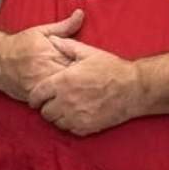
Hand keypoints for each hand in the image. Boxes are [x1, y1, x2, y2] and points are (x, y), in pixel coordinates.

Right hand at [0, 9, 83, 102]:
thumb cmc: (19, 45)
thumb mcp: (41, 31)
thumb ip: (64, 27)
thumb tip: (80, 14)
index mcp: (47, 52)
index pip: (74, 60)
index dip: (86, 65)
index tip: (95, 66)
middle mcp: (42, 70)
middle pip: (69, 78)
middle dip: (81, 80)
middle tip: (92, 81)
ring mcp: (36, 85)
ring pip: (61, 92)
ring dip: (72, 92)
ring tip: (83, 92)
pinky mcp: (32, 97)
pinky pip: (50, 101)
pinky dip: (60, 101)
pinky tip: (69, 100)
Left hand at [27, 37, 143, 135]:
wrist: (134, 88)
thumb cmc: (111, 69)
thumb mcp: (88, 53)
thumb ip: (67, 47)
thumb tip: (51, 39)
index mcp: (63, 81)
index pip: (37, 94)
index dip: (35, 97)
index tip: (37, 97)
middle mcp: (66, 100)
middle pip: (44, 112)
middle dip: (46, 107)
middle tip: (53, 102)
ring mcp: (76, 116)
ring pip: (56, 122)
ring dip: (57, 116)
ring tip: (65, 109)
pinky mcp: (86, 127)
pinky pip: (69, 129)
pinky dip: (70, 124)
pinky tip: (76, 115)